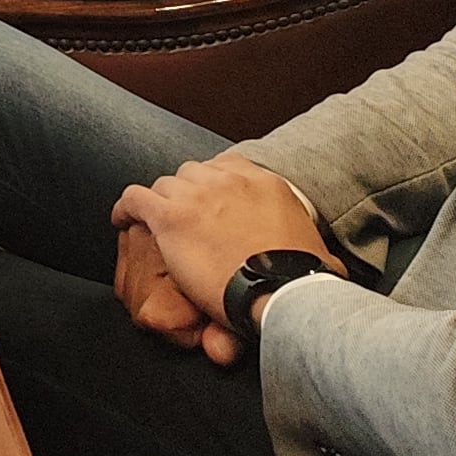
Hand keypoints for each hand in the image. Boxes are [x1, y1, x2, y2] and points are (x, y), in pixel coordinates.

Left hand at [111, 157, 331, 364]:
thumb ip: (318, 252)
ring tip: (157, 222)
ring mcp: (197, 195)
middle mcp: (228, 180)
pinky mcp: (170, 215)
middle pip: (193, 173)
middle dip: (187, 193)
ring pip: (165, 185)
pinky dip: (126, 208)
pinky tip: (122, 220)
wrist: (280, 290)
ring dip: (161, 203)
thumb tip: (334, 271)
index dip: (215, 183)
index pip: (229, 165)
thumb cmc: (303, 281)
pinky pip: (135, 199)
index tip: (211, 200)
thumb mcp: (319, 254)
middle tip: (185, 217)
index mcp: (264, 183)